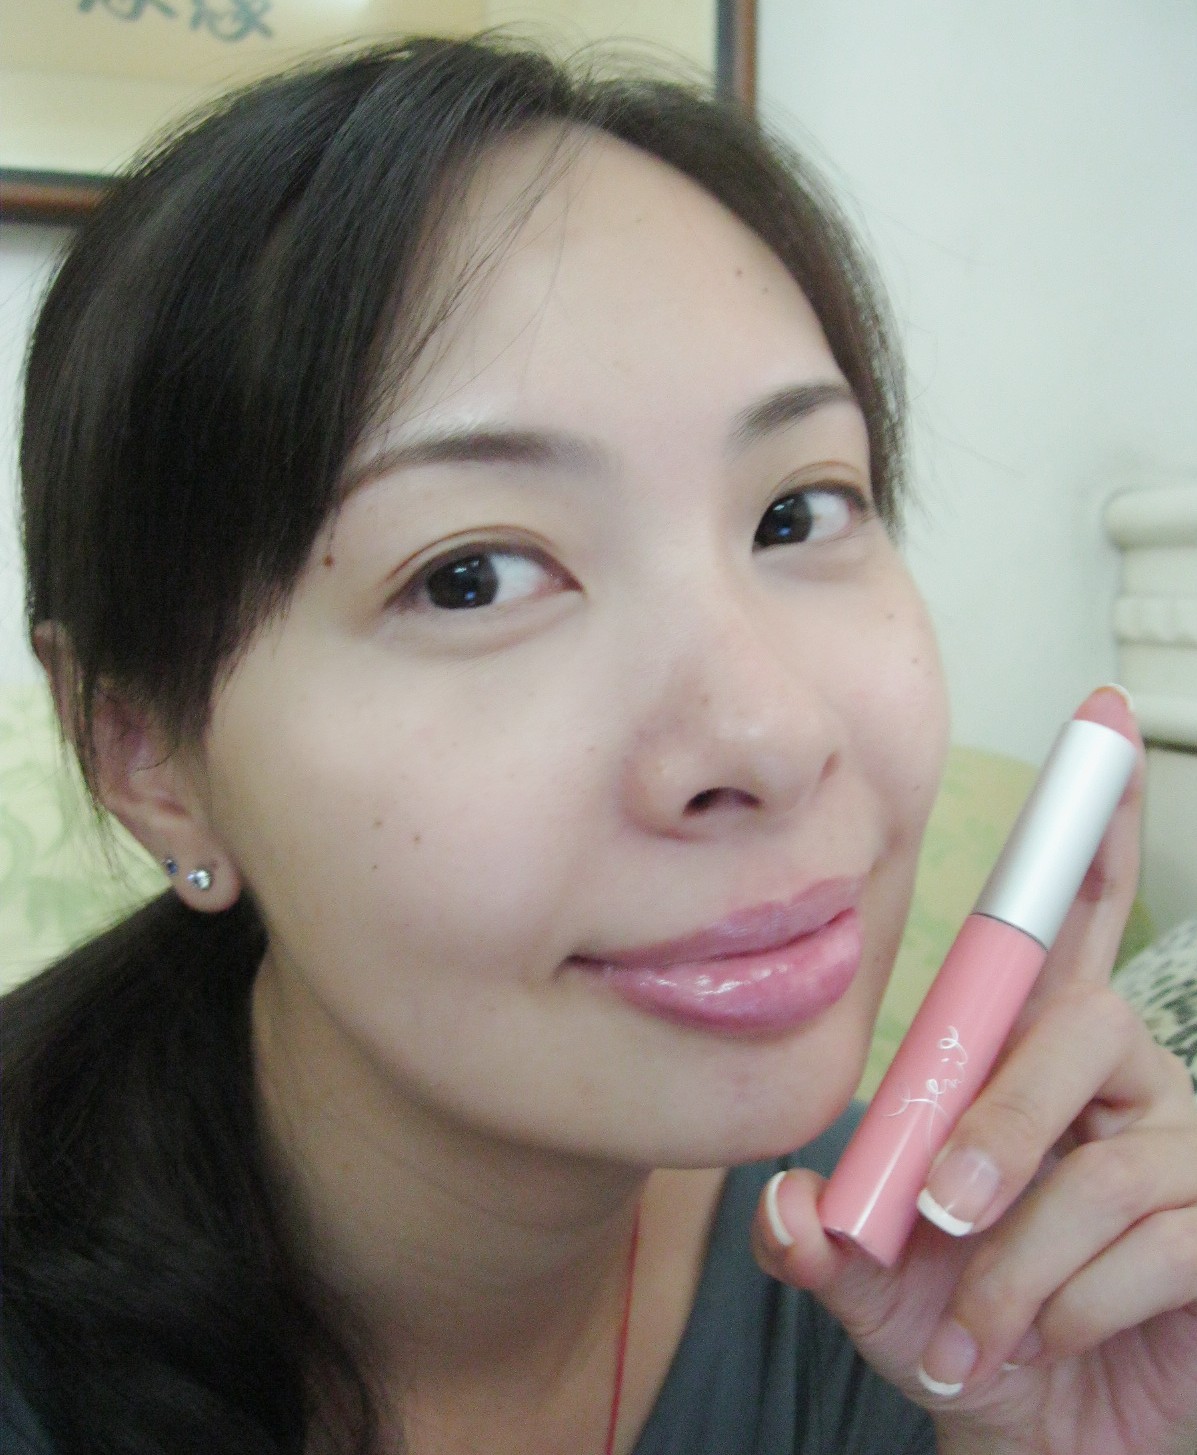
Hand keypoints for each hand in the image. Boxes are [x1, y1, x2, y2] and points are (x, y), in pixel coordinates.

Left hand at [753, 688, 1196, 1454]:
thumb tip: (788, 1206)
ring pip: (1103, 1155)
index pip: (1067, 925)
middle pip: (1075, 1024)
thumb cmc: (970, 1335)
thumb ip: (823, 1241)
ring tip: (981, 1327)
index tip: (1098, 727)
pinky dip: (1068, 1306)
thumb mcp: (873, 1285)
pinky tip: (1047, 1342)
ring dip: (1021, 1253)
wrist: (1050, 1443)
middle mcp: (1120, 1080)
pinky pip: (1151, 1239)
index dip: (1088, 830)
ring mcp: (1184, 1149)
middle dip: (998, 1123)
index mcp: (1033, 1059)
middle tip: (939, 1212)